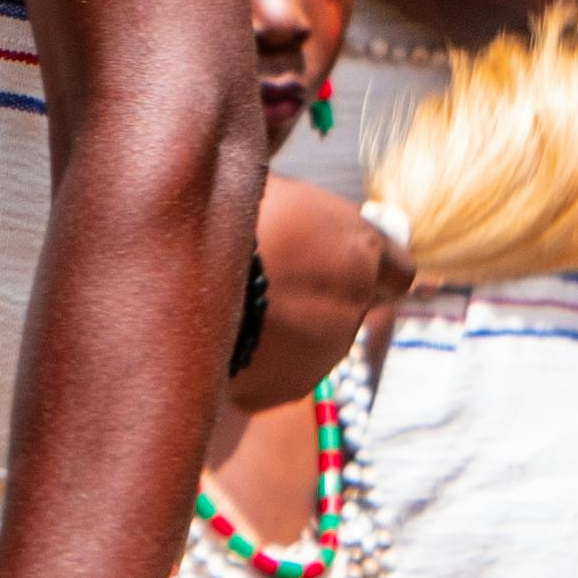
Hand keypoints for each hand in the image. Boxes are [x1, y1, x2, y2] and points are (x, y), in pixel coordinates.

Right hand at [234, 177, 403, 407]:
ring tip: (239, 306)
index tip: (348, 260)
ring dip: (291, 328)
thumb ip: (313, 213)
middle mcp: (354, 309)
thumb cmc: (226, 215)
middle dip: (323, 296)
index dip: (373, 265)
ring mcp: (322, 355)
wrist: (178, 276)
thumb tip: (310, 212)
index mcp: (361, 253)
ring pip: (316, 342)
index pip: (399, 271)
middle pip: (352, 307)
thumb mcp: (281, 190)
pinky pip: (278, 371)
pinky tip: (226, 336)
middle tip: (274, 278)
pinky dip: (259, 360)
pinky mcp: (287, 388)